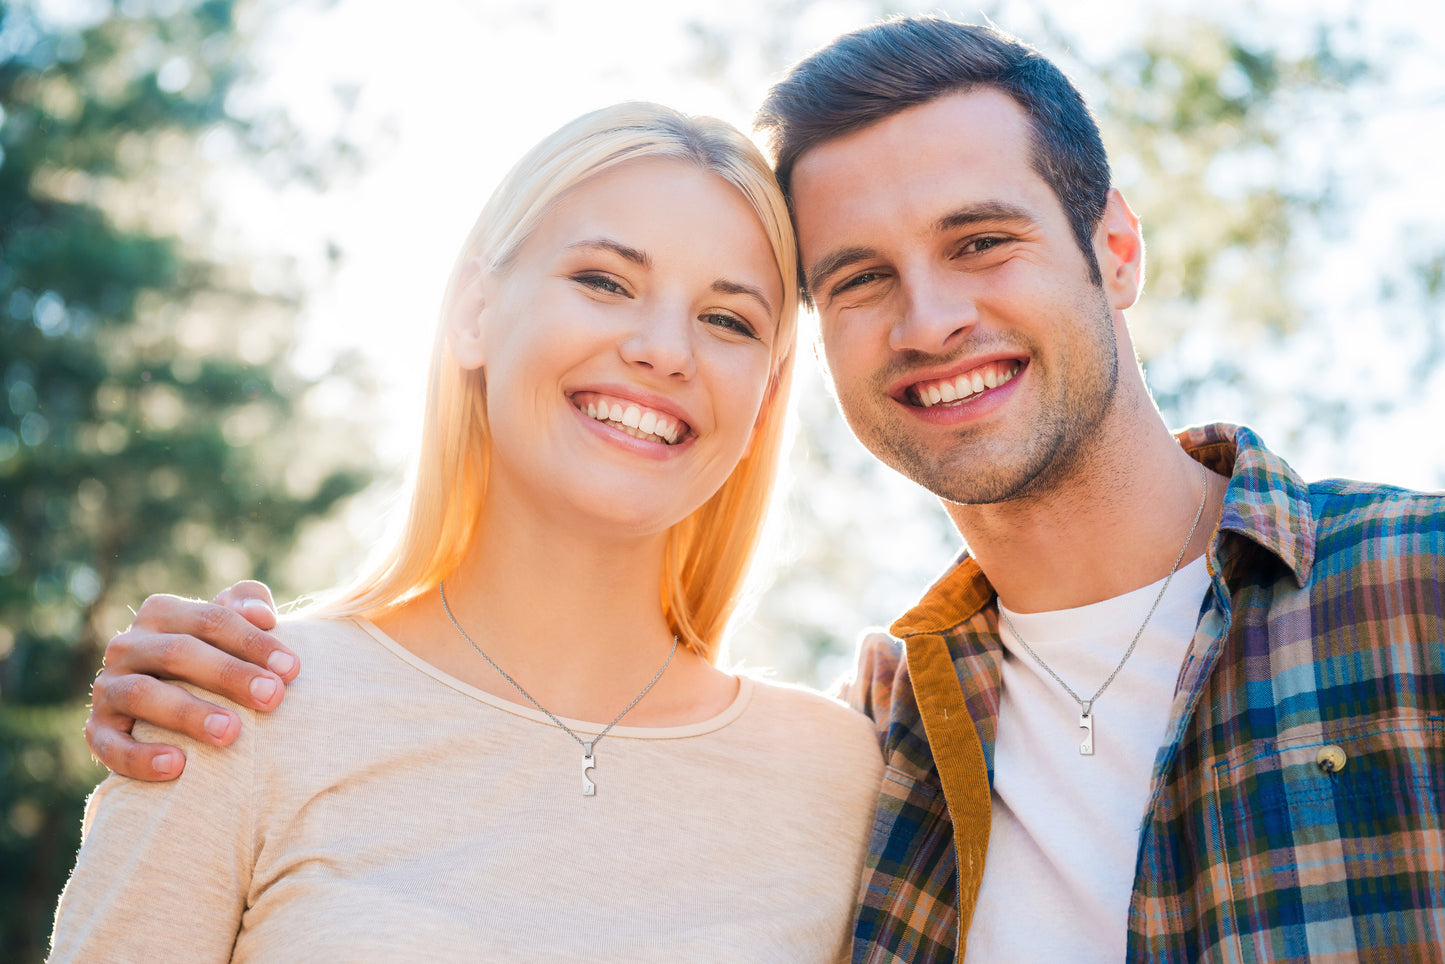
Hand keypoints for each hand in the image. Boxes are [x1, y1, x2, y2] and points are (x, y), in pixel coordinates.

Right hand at [86, 581, 299, 780]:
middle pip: (178, 652)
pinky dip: (141, 757)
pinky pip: (111, 745)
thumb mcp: (228, 626)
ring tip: (231, 732)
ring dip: (188, 713)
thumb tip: (262, 613)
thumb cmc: (214, 658)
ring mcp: (108, 688)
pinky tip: (178, 766)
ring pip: (142, 694)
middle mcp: (128, 646)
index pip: (211, 619)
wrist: (167, 708)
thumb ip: (246, 605)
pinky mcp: (97, 731)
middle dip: (229, 674)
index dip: (253, 642)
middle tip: (272, 697)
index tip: (293, 668)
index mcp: (162, 614)